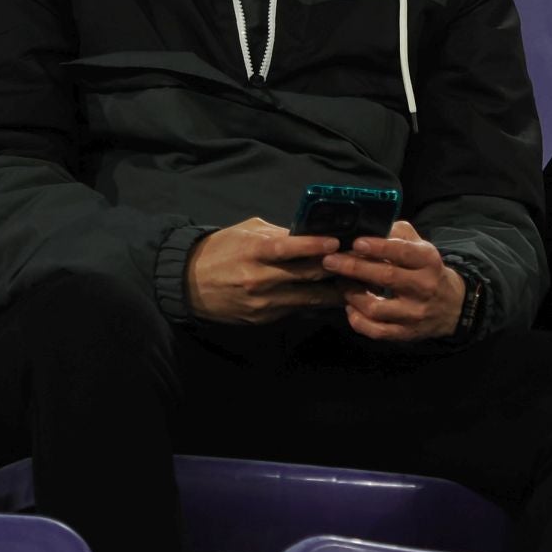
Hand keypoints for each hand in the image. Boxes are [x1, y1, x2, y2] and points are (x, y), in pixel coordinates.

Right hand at [185, 218, 345, 323]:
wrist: (189, 283)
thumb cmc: (221, 250)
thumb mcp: (246, 232)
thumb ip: (277, 234)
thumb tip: (310, 232)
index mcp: (254, 252)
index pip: (286, 248)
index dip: (313, 246)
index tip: (335, 242)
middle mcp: (260, 279)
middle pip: (306, 276)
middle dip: (336, 270)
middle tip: (361, 263)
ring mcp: (264, 303)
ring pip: (309, 298)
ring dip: (334, 292)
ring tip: (358, 284)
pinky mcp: (265, 319)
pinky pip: (298, 311)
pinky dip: (316, 305)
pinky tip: (334, 300)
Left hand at [324, 219, 467, 342]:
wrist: (451, 305)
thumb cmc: (427, 270)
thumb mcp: (421, 246)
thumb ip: (398, 233)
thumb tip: (370, 226)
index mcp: (428, 261)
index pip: (403, 252)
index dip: (378, 247)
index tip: (356, 243)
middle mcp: (423, 287)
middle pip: (386, 277)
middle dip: (354, 268)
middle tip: (330, 261)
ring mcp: (414, 313)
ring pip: (376, 308)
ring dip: (352, 295)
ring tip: (340, 283)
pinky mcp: (405, 332)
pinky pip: (376, 330)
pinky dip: (358, 320)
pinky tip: (350, 307)